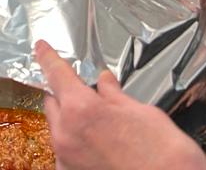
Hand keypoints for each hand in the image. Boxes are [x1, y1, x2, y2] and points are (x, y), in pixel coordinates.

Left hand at [35, 40, 205, 169]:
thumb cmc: (165, 152)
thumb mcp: (142, 112)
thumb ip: (114, 95)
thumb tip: (103, 82)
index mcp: (80, 108)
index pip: (56, 73)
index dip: (47, 57)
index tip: (40, 48)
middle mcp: (65, 133)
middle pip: (53, 102)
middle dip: (66, 94)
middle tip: (87, 94)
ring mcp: (66, 158)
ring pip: (58, 127)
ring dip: (71, 120)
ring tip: (100, 125)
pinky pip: (65, 151)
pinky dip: (76, 144)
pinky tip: (98, 146)